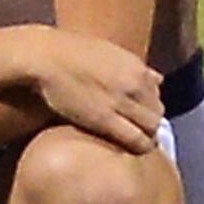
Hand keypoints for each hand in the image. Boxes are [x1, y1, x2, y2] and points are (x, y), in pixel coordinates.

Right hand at [15, 29, 164, 152]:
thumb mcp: (110, 52)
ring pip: (151, 127)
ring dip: (145, 136)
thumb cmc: (71, 54)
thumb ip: (135, 68)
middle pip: (157, 112)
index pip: (158, 95)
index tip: (138, 116)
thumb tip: (159, 80)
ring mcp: (120, 100)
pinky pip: (135, 139)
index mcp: (136, 66)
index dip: (149, 108)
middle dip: (149, 123)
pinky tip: (130, 150)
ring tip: (132, 142)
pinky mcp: (104, 118)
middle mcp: (134, 82)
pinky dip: (139, 147)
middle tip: (134, 131)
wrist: (44, 57)